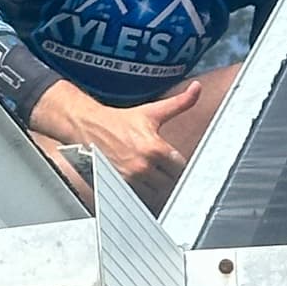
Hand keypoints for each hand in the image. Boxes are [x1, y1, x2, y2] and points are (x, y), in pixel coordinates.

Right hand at [31, 79, 202, 208]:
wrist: (90, 126)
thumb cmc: (120, 120)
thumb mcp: (152, 111)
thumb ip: (180, 102)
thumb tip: (197, 88)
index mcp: (155, 147)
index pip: (180, 167)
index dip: (179, 163)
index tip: (175, 161)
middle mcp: (143, 165)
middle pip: (171, 182)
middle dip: (169, 175)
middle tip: (163, 167)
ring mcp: (131, 178)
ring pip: (157, 192)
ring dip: (157, 185)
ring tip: (152, 174)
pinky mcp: (120, 186)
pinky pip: (140, 197)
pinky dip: (143, 192)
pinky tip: (141, 181)